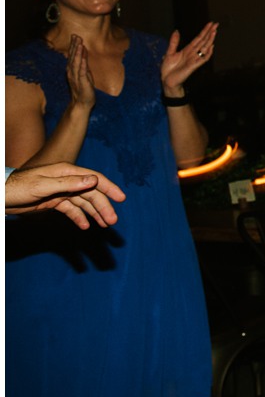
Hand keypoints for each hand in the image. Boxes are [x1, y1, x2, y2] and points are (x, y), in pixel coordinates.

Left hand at [4, 163, 123, 228]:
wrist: (3, 196)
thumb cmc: (19, 187)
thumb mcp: (43, 185)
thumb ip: (69, 183)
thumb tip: (94, 180)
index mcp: (67, 172)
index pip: (93, 179)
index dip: (109, 188)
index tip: (121, 198)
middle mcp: (66, 180)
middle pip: (90, 193)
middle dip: (103, 206)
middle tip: (112, 221)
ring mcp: (60, 191)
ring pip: (82, 202)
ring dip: (94, 213)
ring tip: (104, 224)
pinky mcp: (53, 201)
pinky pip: (71, 209)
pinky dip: (79, 217)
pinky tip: (86, 225)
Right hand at [66, 37, 96, 114]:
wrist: (82, 104)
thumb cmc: (83, 87)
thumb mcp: (84, 72)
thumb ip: (82, 61)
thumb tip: (83, 49)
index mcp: (72, 70)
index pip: (72, 56)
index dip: (73, 45)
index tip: (74, 35)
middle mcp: (72, 73)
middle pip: (72, 58)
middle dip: (74, 46)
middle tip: (76, 36)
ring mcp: (76, 78)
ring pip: (76, 64)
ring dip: (77, 54)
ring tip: (79, 44)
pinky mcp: (82, 84)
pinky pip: (81, 73)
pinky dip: (82, 65)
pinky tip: (83, 59)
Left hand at [160, 21, 218, 95]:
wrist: (166, 81)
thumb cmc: (168, 69)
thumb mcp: (169, 53)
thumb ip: (174, 42)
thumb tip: (177, 31)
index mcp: (188, 49)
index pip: (198, 38)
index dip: (204, 31)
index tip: (210, 24)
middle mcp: (192, 53)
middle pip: (203, 41)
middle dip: (210, 32)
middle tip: (216, 24)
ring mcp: (194, 59)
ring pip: (205, 48)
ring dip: (210, 40)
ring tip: (214, 32)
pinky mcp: (193, 66)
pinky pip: (203, 59)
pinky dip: (208, 53)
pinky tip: (211, 47)